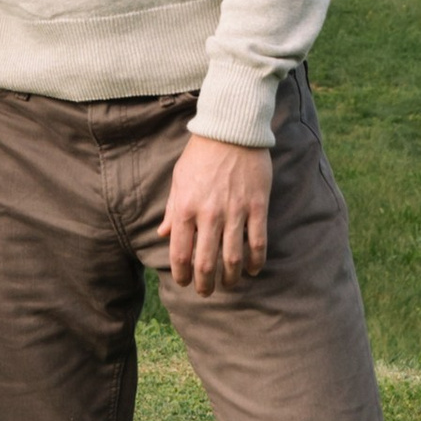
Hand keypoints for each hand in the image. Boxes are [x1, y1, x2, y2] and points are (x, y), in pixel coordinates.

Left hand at [161, 131, 271, 295]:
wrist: (231, 129)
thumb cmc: (201, 153)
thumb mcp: (179, 179)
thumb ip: (172, 210)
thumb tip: (163, 235)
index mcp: (186, 208)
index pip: (180, 253)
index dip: (181, 275)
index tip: (184, 283)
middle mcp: (209, 214)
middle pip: (206, 263)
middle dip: (205, 284)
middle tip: (205, 291)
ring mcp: (235, 211)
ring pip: (233, 258)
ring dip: (230, 278)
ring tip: (229, 284)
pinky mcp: (257, 206)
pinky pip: (257, 243)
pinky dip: (255, 262)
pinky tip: (252, 270)